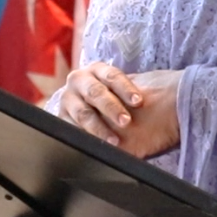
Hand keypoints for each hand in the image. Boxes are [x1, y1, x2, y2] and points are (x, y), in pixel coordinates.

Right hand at [56, 63, 181, 158]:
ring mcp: (67, 99)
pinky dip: (85, 138)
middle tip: (126, 121)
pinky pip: (72, 129)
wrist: (85, 105)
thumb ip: (130, 95)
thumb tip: (155, 96)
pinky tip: (96, 146)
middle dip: (112, 107)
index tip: (139, 101)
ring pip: (83, 113)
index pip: (112, 76)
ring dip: (99, 128)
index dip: (126, 88)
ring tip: (114, 141)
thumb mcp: (118, 91)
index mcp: (96, 69)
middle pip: (96, 93)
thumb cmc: (113, 97)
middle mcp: (79, 80)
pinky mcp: (60, 118)